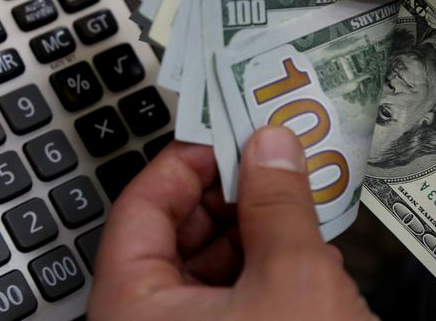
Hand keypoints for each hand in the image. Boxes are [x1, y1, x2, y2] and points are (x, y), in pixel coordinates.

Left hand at [88, 126, 375, 320]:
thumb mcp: (293, 282)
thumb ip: (278, 204)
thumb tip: (271, 145)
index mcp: (132, 310)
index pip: (140, 207)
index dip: (185, 161)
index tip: (226, 133)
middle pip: (173, 234)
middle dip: (228, 193)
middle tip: (269, 159)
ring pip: (207, 268)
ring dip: (252, 229)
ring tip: (294, 200)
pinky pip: (231, 298)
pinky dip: (264, 269)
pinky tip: (303, 252)